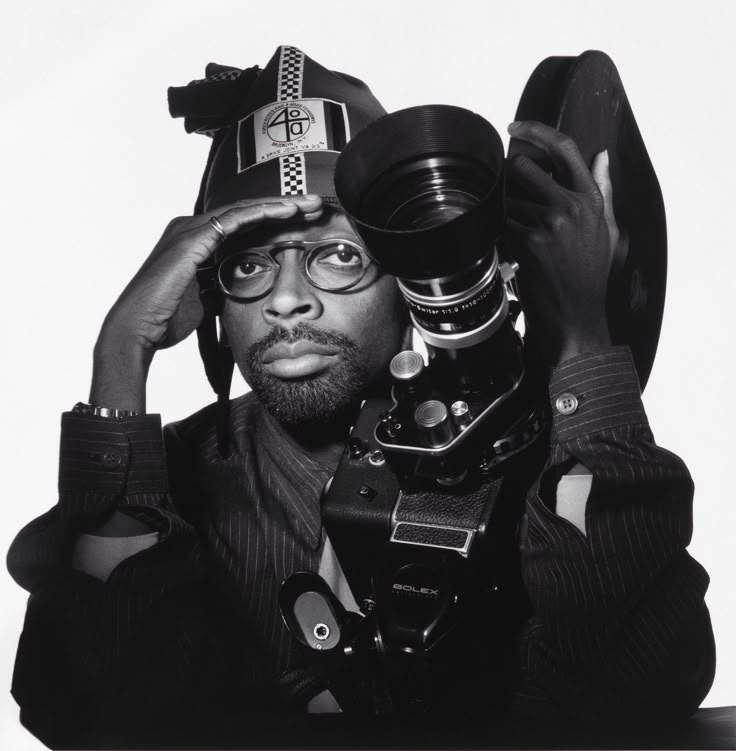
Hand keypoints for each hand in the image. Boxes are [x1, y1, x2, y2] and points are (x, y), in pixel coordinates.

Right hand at [90, 195, 322, 409]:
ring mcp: (191, 229)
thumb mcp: (205, 300)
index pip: (243, 225)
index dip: (274, 222)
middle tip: (315, 205)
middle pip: (247, 212)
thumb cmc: (165, 317)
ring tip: (310, 204)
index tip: (304, 223)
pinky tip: (286, 210)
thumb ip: (222, 286)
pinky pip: (234, 219)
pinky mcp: (193, 237)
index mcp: (195, 241)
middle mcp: (192, 228)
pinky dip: (262, 212)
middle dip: (284, 207)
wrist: (138, 327)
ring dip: (280, 205)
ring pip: (245, 210)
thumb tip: (243, 289)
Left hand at [504, 121, 615, 367]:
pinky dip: (497, 230)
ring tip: (513, 231)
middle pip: (525, 167)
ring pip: (507, 197)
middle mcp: (572, 206)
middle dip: (509, 179)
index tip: (515, 127)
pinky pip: (500, 222)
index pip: (564, 147)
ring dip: (502, 210)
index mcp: (591, 198)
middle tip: (506, 193)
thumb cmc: (590, 274)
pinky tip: (506, 244)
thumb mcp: (607, 229)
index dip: (536, 130)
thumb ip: (603, 190)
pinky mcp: (529, 242)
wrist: (576, 313)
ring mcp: (550, 223)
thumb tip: (602, 156)